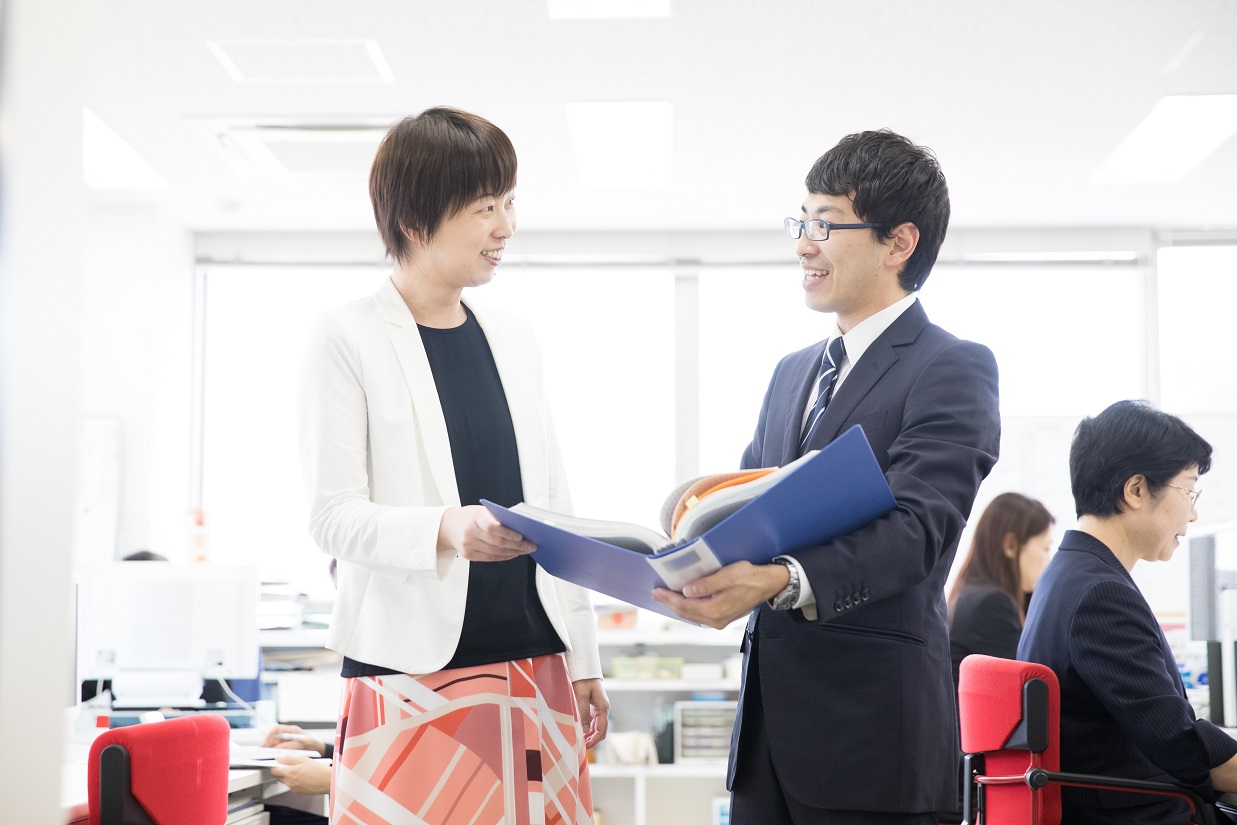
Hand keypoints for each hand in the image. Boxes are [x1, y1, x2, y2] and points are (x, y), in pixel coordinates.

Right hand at [259, 724, 326, 754]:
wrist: (317, 748)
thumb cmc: (310, 743)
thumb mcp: (299, 744)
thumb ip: (288, 746)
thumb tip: (277, 748)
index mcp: (291, 730)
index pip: (276, 729)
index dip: (269, 736)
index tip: (264, 743)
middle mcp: (287, 733)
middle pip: (273, 737)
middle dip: (266, 743)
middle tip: (261, 751)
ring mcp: (286, 739)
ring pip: (274, 742)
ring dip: (268, 748)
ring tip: (263, 754)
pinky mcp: (286, 745)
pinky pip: (277, 747)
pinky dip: (272, 750)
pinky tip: (269, 755)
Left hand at [269, 754, 332, 794]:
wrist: (327, 781)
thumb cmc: (318, 770)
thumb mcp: (303, 759)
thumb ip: (289, 759)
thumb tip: (279, 759)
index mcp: (289, 773)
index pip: (274, 770)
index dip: (275, 765)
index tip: (277, 762)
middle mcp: (289, 782)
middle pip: (278, 776)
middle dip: (281, 770)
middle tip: (289, 765)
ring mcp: (293, 788)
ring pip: (285, 781)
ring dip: (288, 776)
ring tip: (298, 770)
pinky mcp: (298, 792)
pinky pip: (291, 786)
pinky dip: (294, 781)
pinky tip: (302, 776)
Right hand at [438, 505, 535, 561]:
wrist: (449, 527)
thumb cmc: (469, 517)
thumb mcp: (482, 511)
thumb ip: (498, 518)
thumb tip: (520, 526)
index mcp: (475, 518)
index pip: (493, 527)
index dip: (508, 533)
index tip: (521, 536)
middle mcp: (470, 532)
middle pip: (497, 542)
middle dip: (517, 545)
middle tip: (530, 545)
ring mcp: (469, 545)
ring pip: (496, 552)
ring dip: (513, 552)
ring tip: (524, 550)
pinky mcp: (469, 555)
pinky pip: (490, 558)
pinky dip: (504, 557)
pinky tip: (513, 554)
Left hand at [572, 678, 608, 749]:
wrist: (584, 670)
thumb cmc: (583, 681)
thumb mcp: (581, 697)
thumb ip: (584, 713)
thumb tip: (585, 731)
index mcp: (603, 708)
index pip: (602, 729)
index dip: (594, 740)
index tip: (586, 748)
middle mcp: (603, 710)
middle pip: (601, 731)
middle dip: (593, 740)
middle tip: (581, 748)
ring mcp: (599, 709)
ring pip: (597, 728)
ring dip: (590, 736)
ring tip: (579, 743)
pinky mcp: (594, 708)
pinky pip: (593, 722)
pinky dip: (588, 730)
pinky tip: (580, 733)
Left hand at [651, 561, 787, 628]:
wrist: (767, 584)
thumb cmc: (750, 577)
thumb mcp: (727, 576)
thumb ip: (705, 585)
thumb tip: (687, 591)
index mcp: (715, 610)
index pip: (684, 605)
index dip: (668, 598)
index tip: (657, 592)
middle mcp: (716, 619)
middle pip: (685, 613)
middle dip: (669, 603)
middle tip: (656, 594)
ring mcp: (719, 620)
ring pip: (691, 615)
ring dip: (677, 606)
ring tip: (666, 597)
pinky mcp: (722, 616)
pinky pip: (699, 614)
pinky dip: (688, 607)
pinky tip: (683, 601)